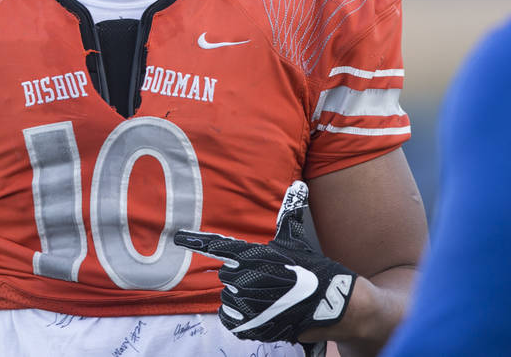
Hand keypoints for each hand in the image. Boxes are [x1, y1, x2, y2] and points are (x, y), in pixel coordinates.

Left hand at [173, 181, 355, 343]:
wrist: (332, 303)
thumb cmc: (312, 268)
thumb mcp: (297, 241)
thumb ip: (291, 213)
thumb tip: (298, 186)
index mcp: (254, 254)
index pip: (219, 245)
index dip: (196, 241)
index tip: (177, 237)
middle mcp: (247, 277)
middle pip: (225, 275)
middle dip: (241, 277)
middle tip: (265, 279)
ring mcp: (249, 303)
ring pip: (227, 298)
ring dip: (242, 299)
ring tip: (266, 298)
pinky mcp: (252, 325)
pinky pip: (230, 319)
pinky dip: (240, 318)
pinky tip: (257, 313)